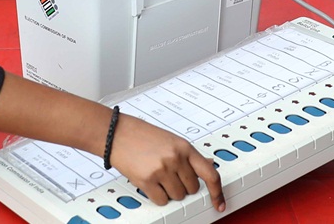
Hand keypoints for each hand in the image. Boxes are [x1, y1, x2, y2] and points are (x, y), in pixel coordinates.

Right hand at [108, 114, 225, 210]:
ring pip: (177, 196)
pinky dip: (157, 196)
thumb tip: (208, 164)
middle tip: (169, 175)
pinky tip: (150, 183)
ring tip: (157, 176)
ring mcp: (162, 170)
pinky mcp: (147, 180)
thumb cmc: (138, 134)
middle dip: (182, 185)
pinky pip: (162, 200)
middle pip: (192, 188)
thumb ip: (188, 155)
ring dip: (169, 191)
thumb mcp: (169, 139)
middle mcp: (175, 158)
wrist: (114, 132)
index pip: (210, 174)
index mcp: (184, 147)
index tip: (219, 201)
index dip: (217, 191)